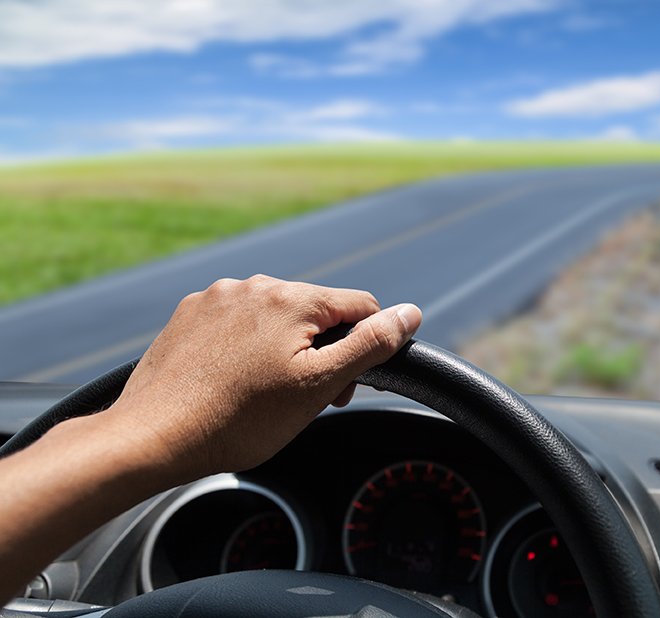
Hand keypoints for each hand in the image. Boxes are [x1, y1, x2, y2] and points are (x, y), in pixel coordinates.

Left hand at [99, 275, 420, 482]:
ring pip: (276, 317)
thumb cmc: (239, 419)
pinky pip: (237, 322)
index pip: (361, 307)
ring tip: (263, 393)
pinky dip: (245, 346)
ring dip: (284, 347)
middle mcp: (255, 285)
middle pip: (317, 312)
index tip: (343, 386)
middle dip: (322, 350)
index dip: (366, 346)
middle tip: (306, 399)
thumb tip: (410, 313)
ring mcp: (217, 297)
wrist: (152, 437)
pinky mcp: (190, 314)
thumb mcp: (318, 385)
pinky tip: (232, 380)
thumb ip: (370, 344)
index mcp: (293, 298)